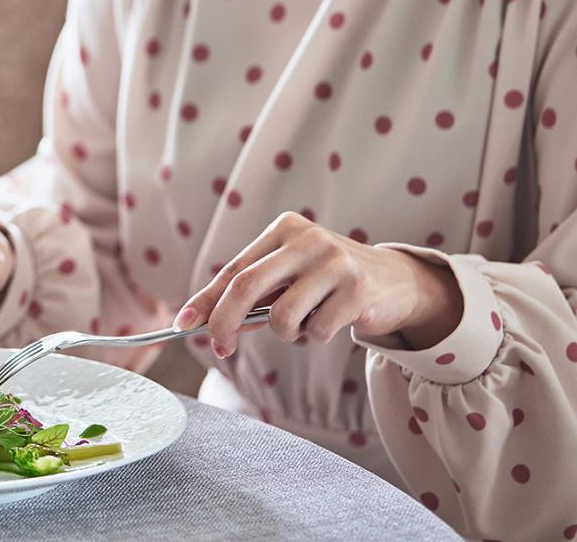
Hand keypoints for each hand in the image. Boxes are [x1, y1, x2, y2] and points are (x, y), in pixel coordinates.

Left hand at [175, 212, 463, 357]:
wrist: (393, 281)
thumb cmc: (327, 281)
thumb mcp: (289, 278)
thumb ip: (253, 297)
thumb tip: (207, 323)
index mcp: (283, 230)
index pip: (234, 269)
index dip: (206, 299)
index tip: (183, 324)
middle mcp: (307, 239)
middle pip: (247, 286)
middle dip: (226, 321)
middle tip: (221, 347)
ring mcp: (334, 262)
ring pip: (282, 316)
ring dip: (286, 333)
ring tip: (305, 322)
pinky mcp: (357, 290)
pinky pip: (316, 331)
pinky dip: (316, 336)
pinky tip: (333, 320)